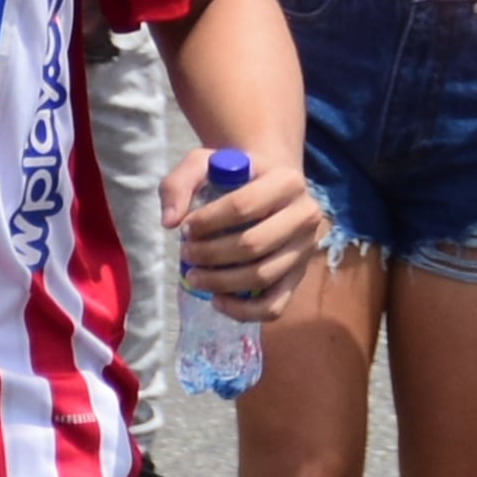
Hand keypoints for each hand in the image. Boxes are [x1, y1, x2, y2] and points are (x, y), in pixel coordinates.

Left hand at [161, 146, 325, 322]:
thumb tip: (170, 222)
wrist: (270, 190)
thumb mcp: (204, 165)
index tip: (184, 229)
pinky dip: (243, 311)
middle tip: (186, 254)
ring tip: (193, 277)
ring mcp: (306, 249)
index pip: (243, 206)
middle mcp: (306, 214)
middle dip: (210, 254)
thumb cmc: (236, 179)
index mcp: (287, 181)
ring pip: (262, 276)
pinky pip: (274, 306)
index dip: (207, 222)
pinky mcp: (300, 277)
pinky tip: (217, 301)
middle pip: (253, 244)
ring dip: (220, 282)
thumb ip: (180, 184)